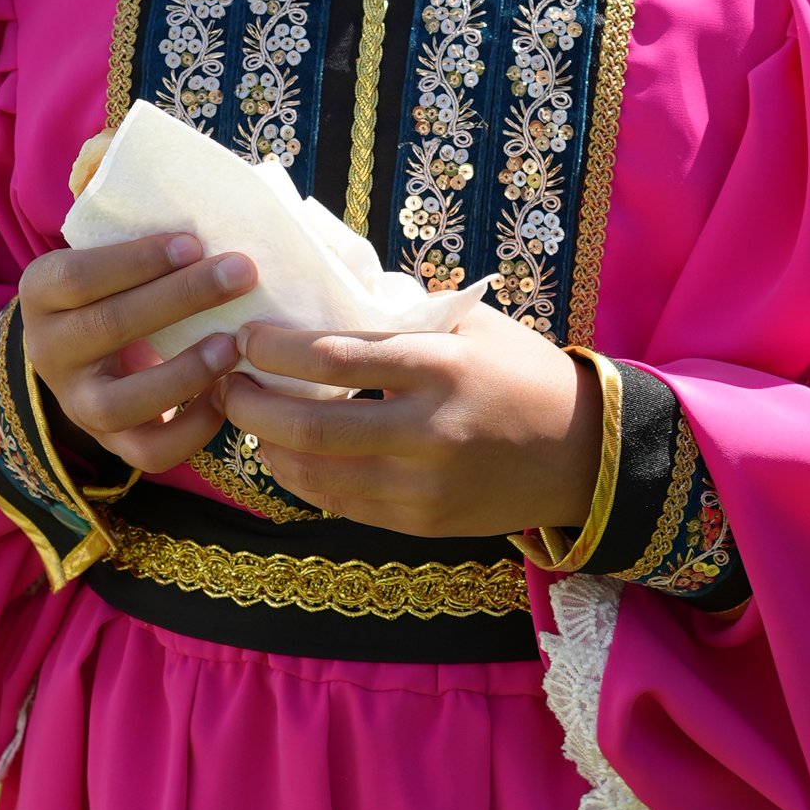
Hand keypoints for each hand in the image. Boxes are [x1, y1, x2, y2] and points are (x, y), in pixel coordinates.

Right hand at [18, 231, 256, 481]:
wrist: (89, 354)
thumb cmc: (118, 286)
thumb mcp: (109, 255)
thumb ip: (138, 229)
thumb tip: (211, 199)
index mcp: (41, 293)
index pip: (80, 276)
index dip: (138, 260)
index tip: (195, 242)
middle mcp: (48, 351)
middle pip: (109, 326)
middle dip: (181, 297)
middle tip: (241, 273)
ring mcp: (77, 404)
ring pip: (121, 402)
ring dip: (183, 372)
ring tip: (233, 344)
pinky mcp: (111, 443)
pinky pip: (148, 453)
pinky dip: (192, 429)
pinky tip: (227, 395)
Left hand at [233, 310, 600, 541]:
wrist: (583, 454)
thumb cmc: (519, 373)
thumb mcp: (469, 325)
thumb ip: (399, 314)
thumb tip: (317, 286)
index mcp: (440, 368)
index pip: (335, 358)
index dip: (274, 349)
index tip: (245, 337)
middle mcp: (428, 431)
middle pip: (310, 426)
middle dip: (251, 405)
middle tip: (226, 384)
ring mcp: (423, 486)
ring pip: (315, 474)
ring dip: (267, 446)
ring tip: (248, 418)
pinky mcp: (420, 523)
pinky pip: (339, 504)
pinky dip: (302, 478)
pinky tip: (287, 454)